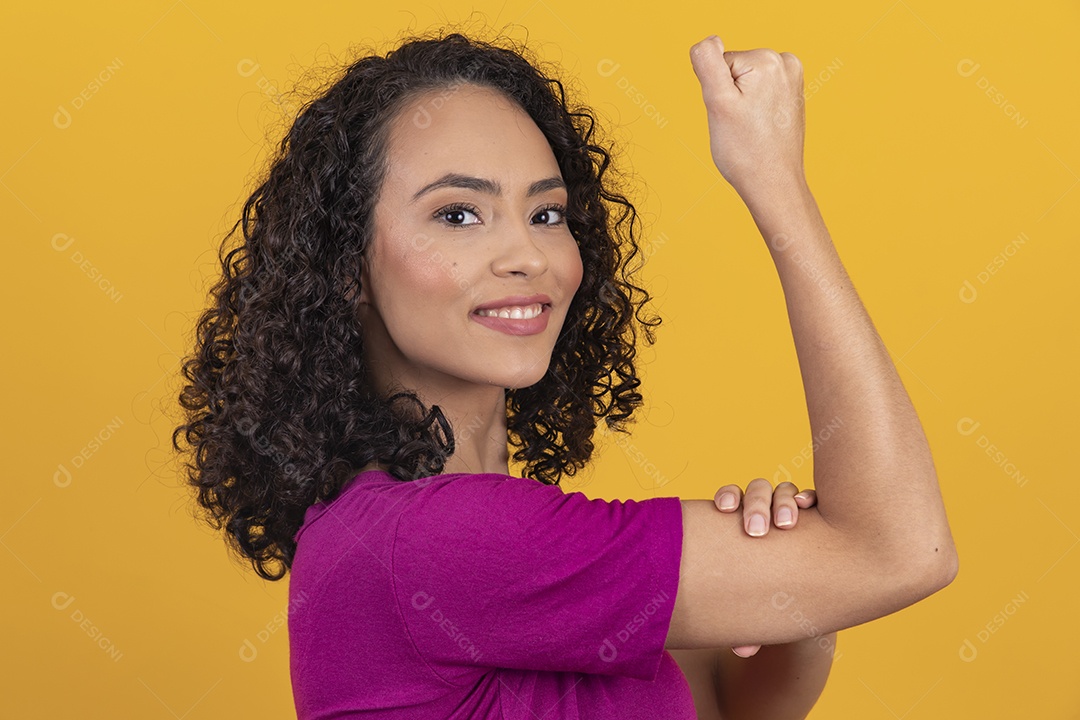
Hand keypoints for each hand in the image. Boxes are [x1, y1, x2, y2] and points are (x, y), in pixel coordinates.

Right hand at [689, 35, 805, 198]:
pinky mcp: (792, 94)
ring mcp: (792, 78)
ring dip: (741, 103)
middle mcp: (786, 63)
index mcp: (767, 60)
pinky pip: (760, 91)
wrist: (773, 183)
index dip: (717, 91)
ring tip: (751, 127)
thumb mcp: (717, 102)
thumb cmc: (744, 150)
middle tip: (739, 123)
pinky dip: (754, 107)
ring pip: (746, 81)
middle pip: (734, 69)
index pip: (719, 62)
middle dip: (730, 95)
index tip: (730, 114)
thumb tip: (709, 41)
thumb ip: (708, 62)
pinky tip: (761, 126)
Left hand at [713, 478, 817, 657]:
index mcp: (740, 523)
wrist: (802, 602)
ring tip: (788, 522)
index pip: (731, 497)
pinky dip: (809, 498)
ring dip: (785, 501)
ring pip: (783, 491)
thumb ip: (750, 624)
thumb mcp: (757, 610)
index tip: (723, 509)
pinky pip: (812, 498)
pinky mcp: (818, 516)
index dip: (727, 496)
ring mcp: (792, 511)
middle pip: (756, 491)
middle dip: (756, 503)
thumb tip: (744, 650)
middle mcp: (766, 511)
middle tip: (756, 529)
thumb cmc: (769, 603)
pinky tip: (811, 507)